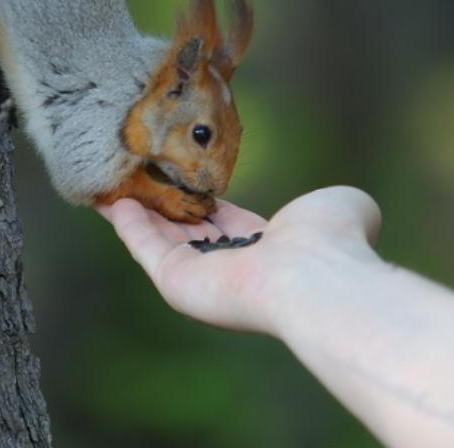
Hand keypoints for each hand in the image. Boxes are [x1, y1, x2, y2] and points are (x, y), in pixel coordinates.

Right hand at [96, 186, 383, 336]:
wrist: (316, 275)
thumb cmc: (333, 241)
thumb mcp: (339, 205)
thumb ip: (335, 204)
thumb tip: (346, 207)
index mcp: (266, 250)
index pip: (224, 221)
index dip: (200, 196)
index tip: (180, 171)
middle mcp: (230, 267)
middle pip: (185, 230)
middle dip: (160, 201)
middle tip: (136, 170)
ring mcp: (201, 279)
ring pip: (158, 238)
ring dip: (134, 209)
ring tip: (111, 178)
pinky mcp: (176, 282)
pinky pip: (144, 248)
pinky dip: (125, 223)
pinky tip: (107, 197)